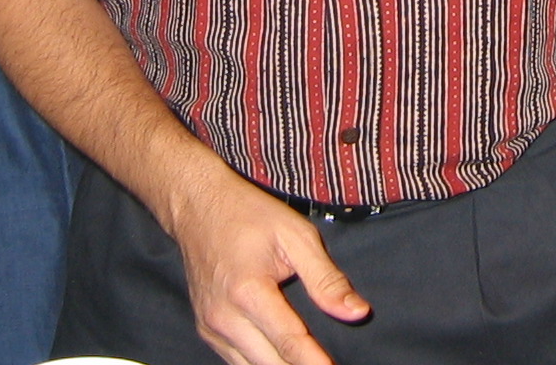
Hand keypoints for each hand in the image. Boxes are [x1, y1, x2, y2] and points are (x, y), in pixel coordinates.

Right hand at [163, 166, 368, 364]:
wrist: (199, 206)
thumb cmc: (249, 214)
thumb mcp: (296, 235)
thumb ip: (326, 278)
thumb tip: (357, 312)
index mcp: (248, 291)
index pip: (289, 341)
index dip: (315, 362)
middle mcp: (224, 316)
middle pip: (269, 363)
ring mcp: (210, 326)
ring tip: (309, 363)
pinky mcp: (206, 329)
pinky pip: (235, 359)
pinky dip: (260, 363)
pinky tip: (281, 360)